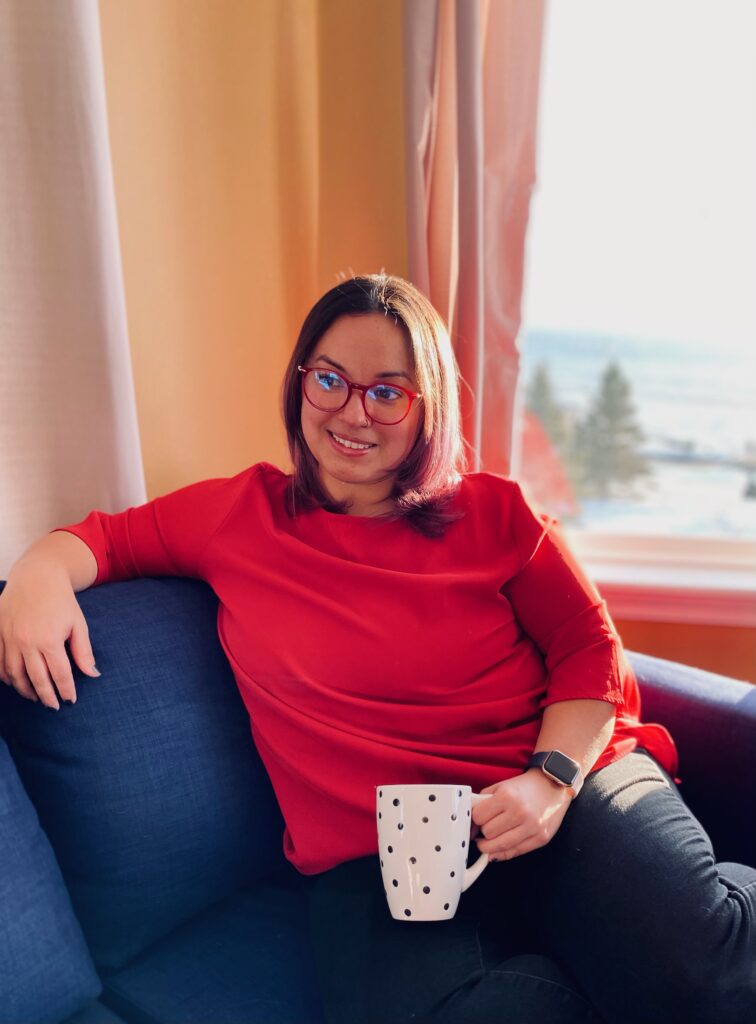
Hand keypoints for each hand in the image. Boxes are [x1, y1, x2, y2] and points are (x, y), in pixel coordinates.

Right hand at [0, 568, 98, 709]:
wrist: (36, 576)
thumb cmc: (61, 600)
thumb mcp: (78, 623)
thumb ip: (83, 651)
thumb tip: (93, 674)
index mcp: (49, 640)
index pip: (60, 675)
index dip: (66, 691)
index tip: (70, 701)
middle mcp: (26, 642)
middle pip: (36, 680)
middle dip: (47, 697)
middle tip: (54, 706)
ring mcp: (8, 638)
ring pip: (13, 675)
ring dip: (25, 690)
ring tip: (36, 697)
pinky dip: (6, 676)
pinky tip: (15, 682)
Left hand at [471, 770, 572, 861]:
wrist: (554, 785)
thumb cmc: (526, 787)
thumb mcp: (501, 786)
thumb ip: (483, 800)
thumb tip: (470, 821)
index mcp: (507, 796)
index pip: (479, 817)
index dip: (475, 820)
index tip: (476, 821)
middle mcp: (519, 812)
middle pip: (488, 833)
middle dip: (483, 832)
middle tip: (485, 828)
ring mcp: (532, 827)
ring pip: (499, 846)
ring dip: (489, 846)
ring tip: (487, 842)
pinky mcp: (540, 839)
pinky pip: (515, 852)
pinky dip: (503, 853)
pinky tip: (498, 848)